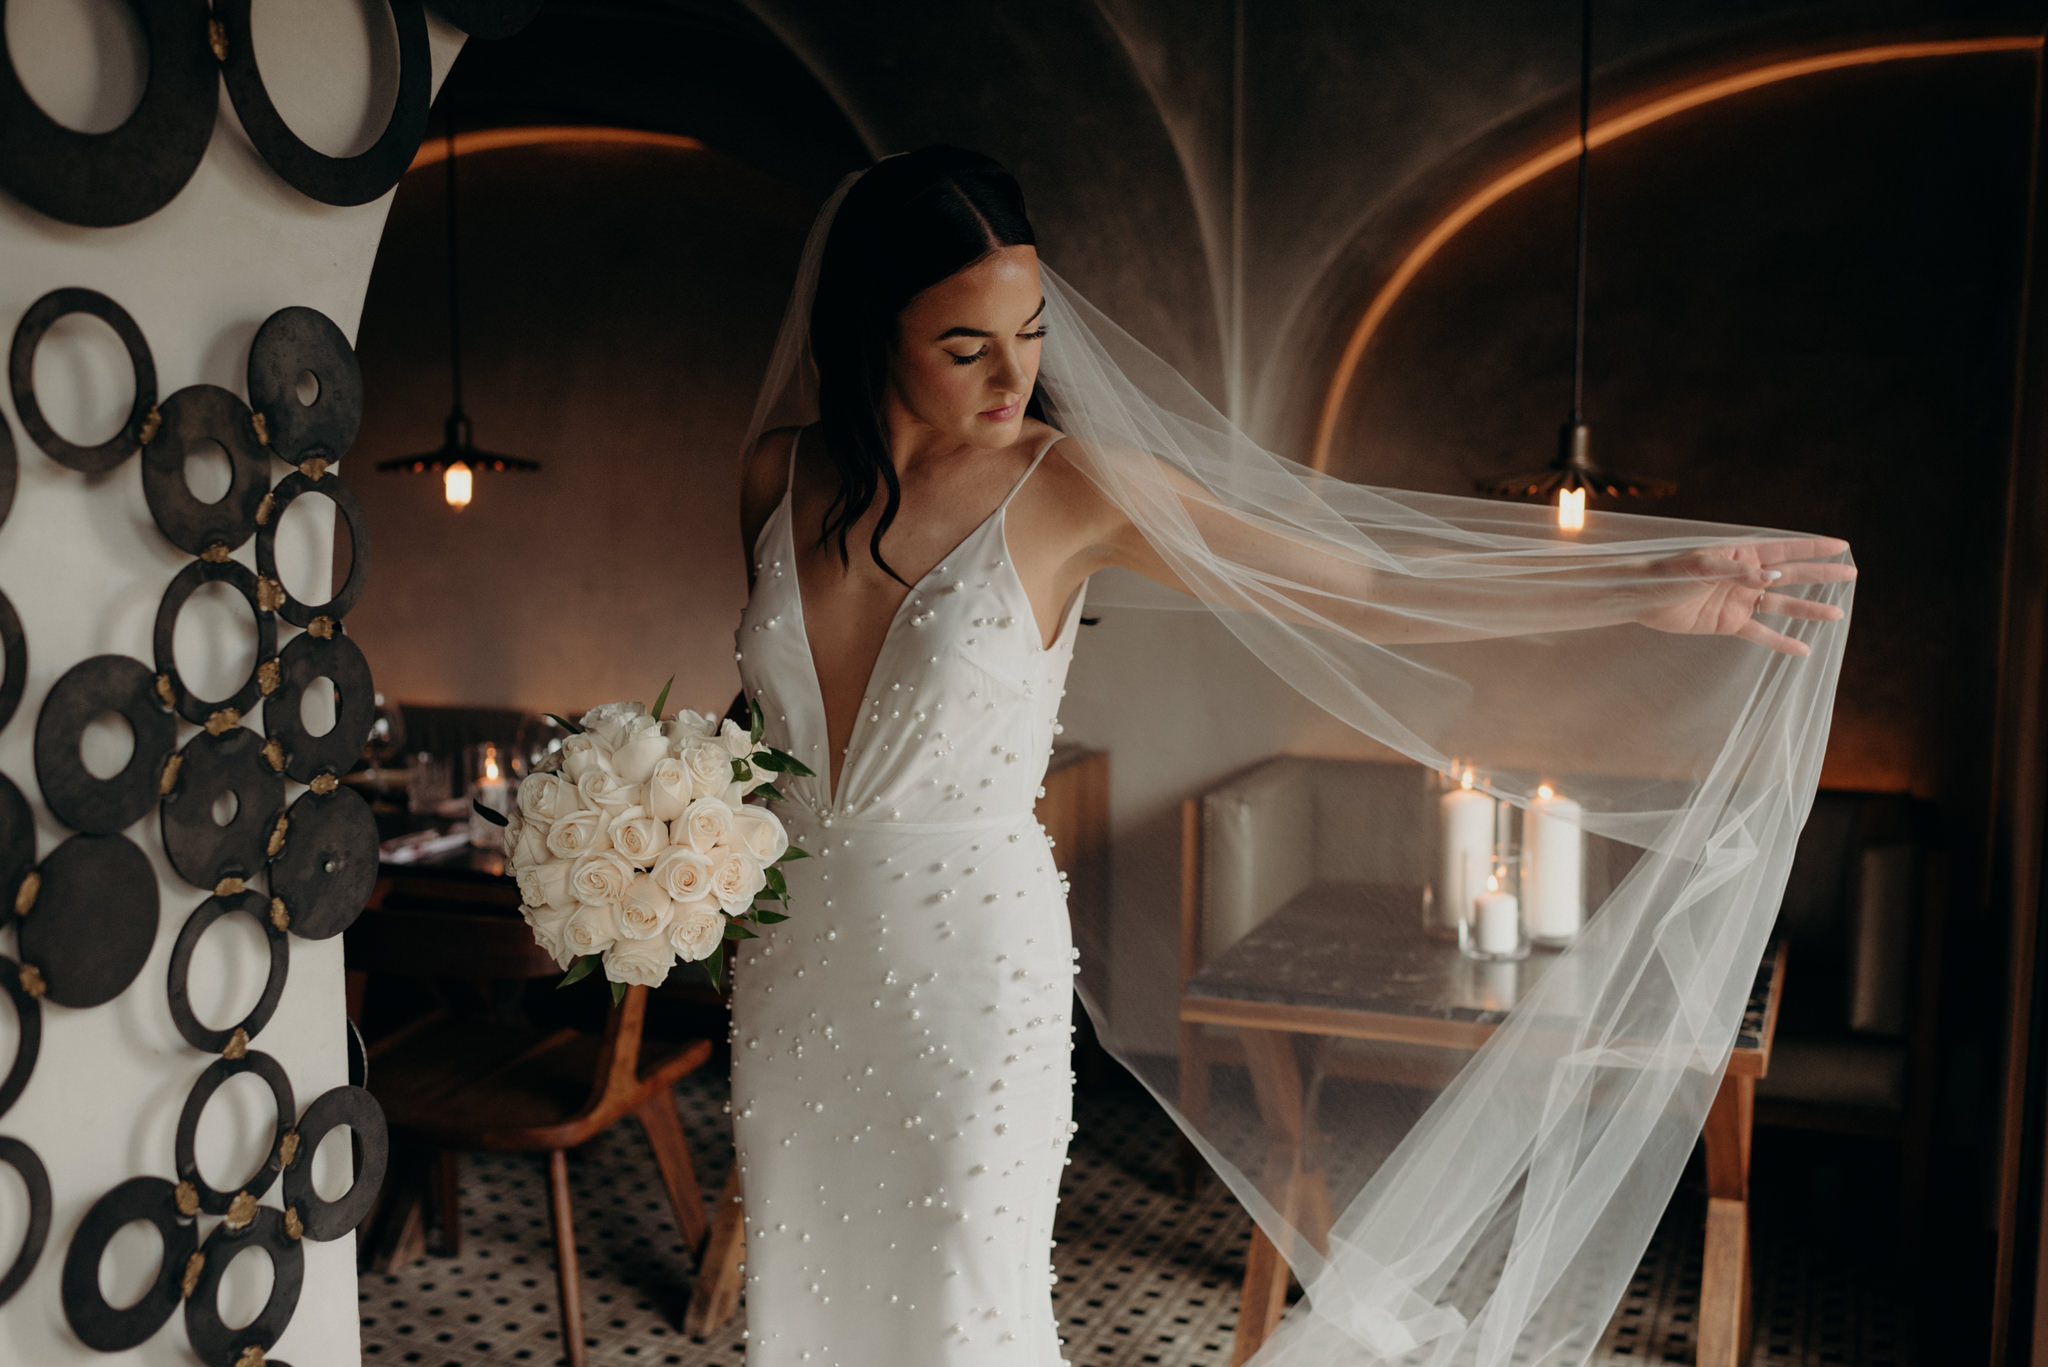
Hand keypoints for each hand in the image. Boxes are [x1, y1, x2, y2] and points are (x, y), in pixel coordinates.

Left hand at [1633, 536, 1855, 656]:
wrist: (1642, 598)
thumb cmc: (1669, 574)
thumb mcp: (1702, 568)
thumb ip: (1738, 571)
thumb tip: (1773, 576)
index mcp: (1740, 554)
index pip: (1783, 549)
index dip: (1811, 548)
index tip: (1841, 546)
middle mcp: (1744, 576)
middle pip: (1790, 575)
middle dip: (1820, 574)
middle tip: (1851, 575)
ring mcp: (1739, 600)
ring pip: (1781, 605)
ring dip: (1807, 609)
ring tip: (1836, 614)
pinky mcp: (1728, 623)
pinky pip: (1760, 633)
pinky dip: (1780, 641)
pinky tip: (1802, 649)